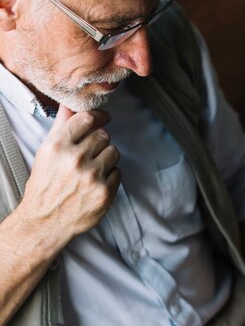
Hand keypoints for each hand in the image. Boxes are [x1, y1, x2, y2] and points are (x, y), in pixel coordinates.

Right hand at [19, 105, 120, 244]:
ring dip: (107, 158)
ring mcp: (92, 176)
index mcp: (58, 146)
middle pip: (103, 135)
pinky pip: (118, 172)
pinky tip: (96, 182)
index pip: (87, 119)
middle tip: (91, 153)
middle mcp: (75, 159)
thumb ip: (61, 127)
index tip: (104, 119)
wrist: (46, 221)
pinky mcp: (105, 192)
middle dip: (99, 141)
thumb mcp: (46, 153)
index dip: (99, 117)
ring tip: (93, 168)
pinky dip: (110, 176)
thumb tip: (71, 104)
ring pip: (114, 151)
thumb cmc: (45, 185)